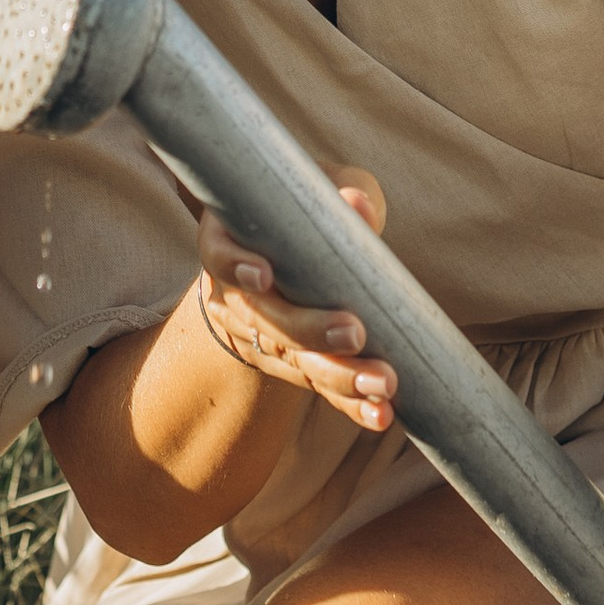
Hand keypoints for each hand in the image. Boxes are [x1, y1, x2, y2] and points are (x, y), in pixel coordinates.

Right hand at [196, 171, 400, 434]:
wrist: (286, 250)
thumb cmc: (307, 207)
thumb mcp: (320, 189)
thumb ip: (341, 191)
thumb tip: (359, 206)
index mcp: (229, 242)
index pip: (221, 255)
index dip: (237, 265)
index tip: (263, 273)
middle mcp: (236, 297)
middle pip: (264, 320)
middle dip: (310, 330)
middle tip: (355, 334)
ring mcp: (261, 339)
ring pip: (294, 361)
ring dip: (339, 377)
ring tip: (382, 384)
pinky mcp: (293, 366)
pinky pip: (319, 386)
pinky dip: (351, 403)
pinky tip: (381, 415)